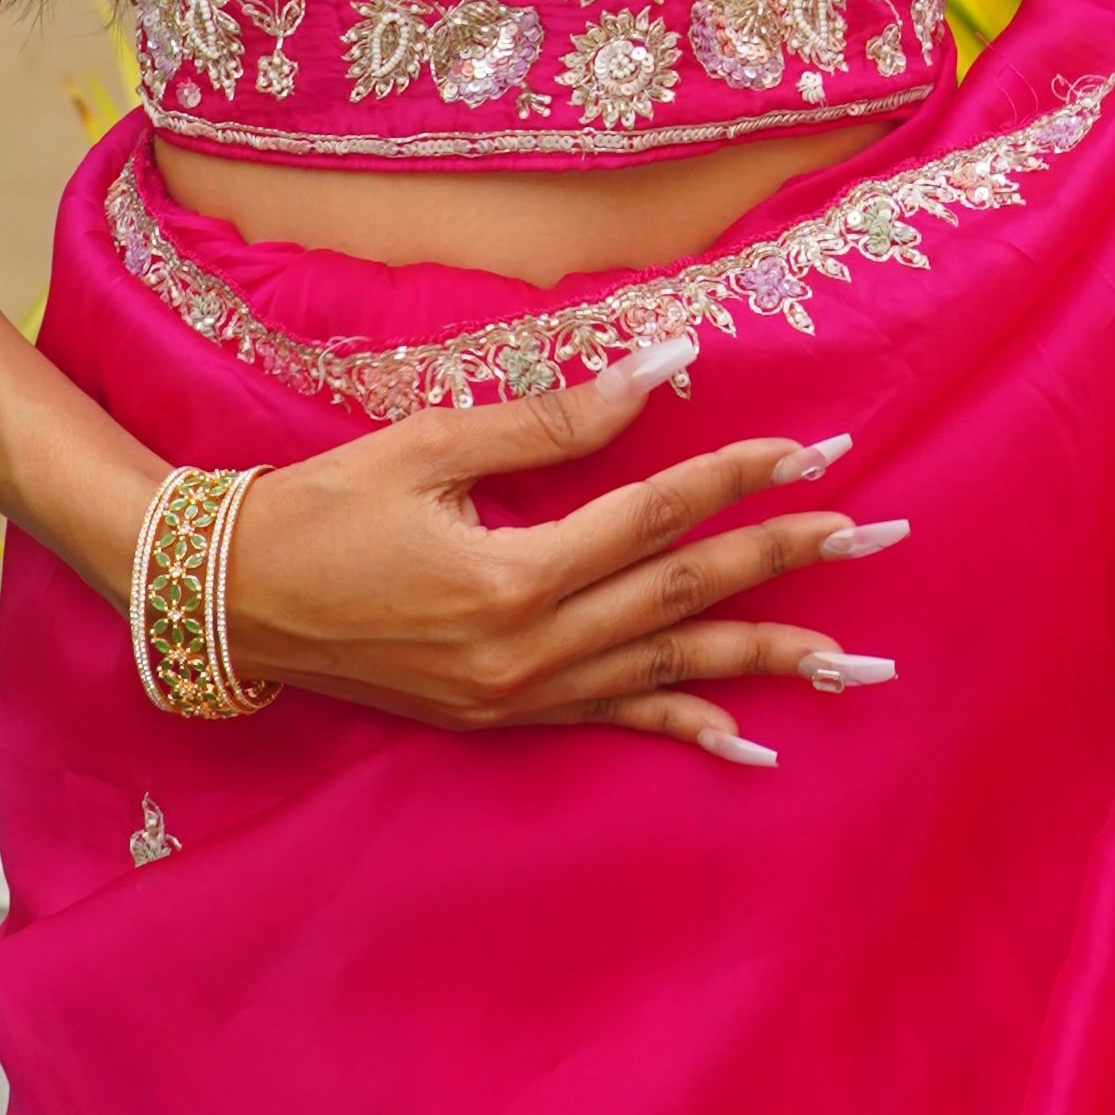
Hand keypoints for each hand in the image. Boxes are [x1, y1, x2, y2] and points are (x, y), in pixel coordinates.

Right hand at [216, 360, 905, 769]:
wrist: (230, 601)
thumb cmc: (323, 506)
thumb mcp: (431, 445)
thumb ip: (554, 420)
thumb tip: (659, 371)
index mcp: (512, 576)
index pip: (657, 517)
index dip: (740, 478)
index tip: (818, 451)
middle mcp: (528, 650)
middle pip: (686, 599)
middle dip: (789, 563)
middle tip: (883, 537)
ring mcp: (519, 696)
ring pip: (669, 671)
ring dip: (769, 660)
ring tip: (858, 658)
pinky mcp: (504, 717)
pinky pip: (616, 723)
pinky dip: (687, 730)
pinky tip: (753, 742)